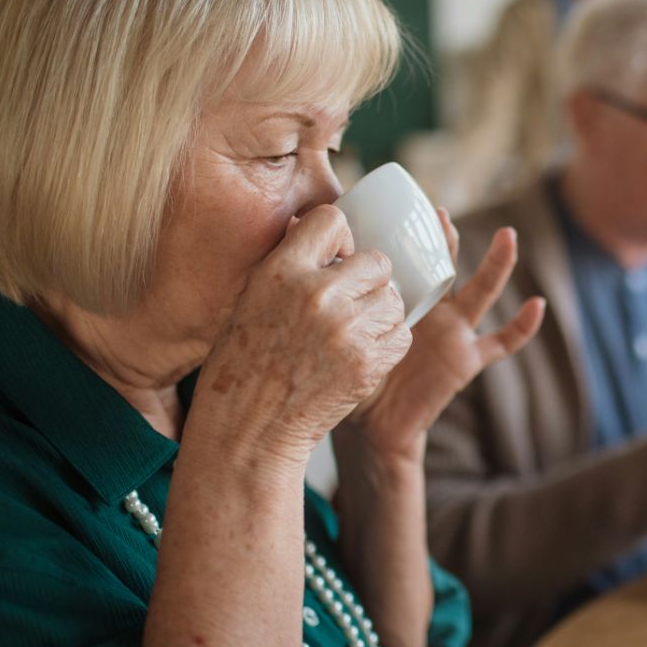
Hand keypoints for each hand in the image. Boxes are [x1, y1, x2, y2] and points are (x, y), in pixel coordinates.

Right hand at [191, 206, 411, 468]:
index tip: (335, 260)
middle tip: (350, 304)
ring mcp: (346, 331)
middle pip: (377, 262)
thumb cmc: (245, 362)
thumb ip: (289, 263)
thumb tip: (321, 231)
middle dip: (369, 280)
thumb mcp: (251, 298)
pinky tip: (363, 352)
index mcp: (281, 271)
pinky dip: (388, 343)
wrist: (250, 426)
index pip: (332, 220)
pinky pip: (401, 335)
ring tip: (354, 332)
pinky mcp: (367, 365)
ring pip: (394, 300)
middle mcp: (317, 295)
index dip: (340, 239)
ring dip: (380, 313)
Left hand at [335, 208, 544, 460]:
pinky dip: (521, 327)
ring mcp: (453, 330)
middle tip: (438, 214)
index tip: (402, 208)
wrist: (370, 424)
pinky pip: (502, 343)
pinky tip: (538, 306)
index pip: (411, 255)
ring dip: (497, 265)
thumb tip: (288, 235)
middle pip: (446, 264)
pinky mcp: (467, 358)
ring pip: (480, 291)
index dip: (411, 232)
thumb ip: (318, 286)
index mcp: (402, 296)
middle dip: (445, 239)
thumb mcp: (332, 327)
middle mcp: (431, 307)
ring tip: (507, 238)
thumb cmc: (347, 372)